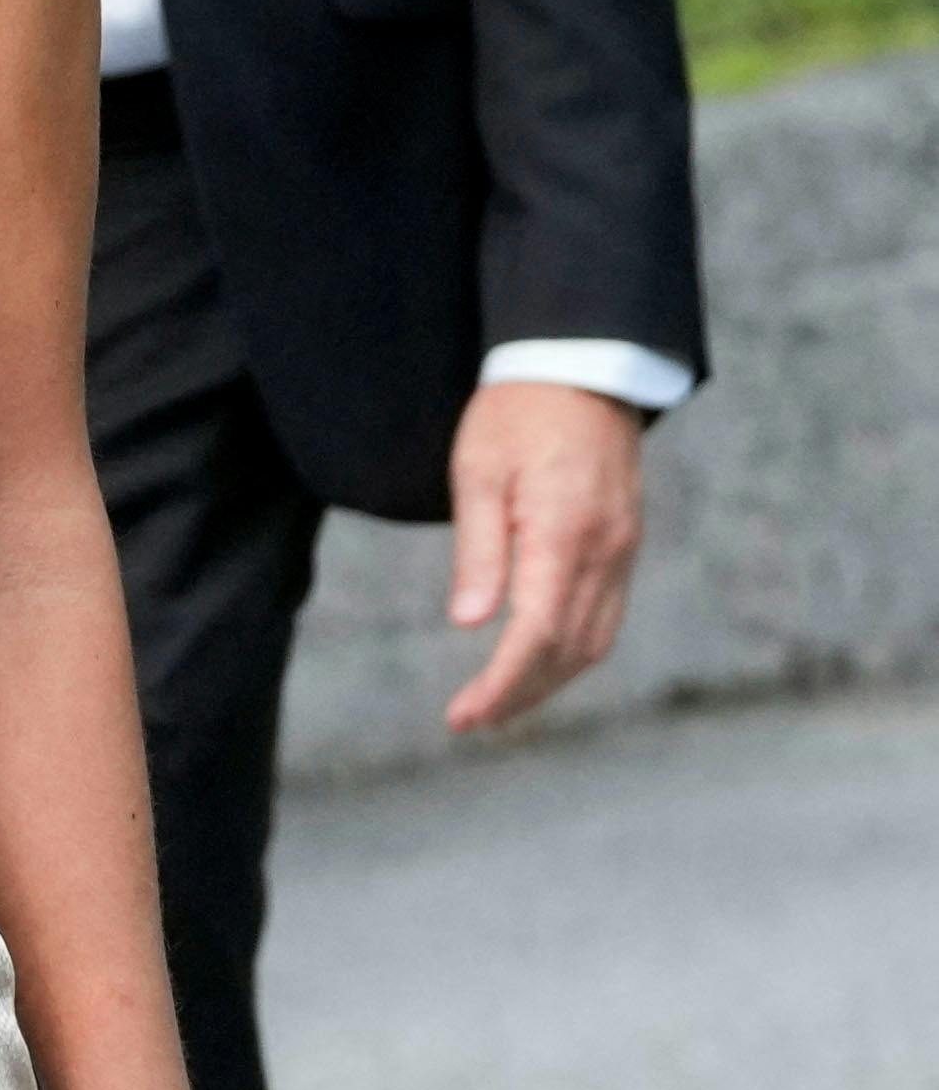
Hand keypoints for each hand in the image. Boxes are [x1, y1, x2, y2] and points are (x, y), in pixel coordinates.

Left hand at [441, 378, 647, 733]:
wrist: (581, 369)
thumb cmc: (515, 416)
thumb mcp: (477, 474)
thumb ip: (478, 551)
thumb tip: (471, 623)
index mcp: (564, 532)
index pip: (537, 632)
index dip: (502, 683)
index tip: (464, 716)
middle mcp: (605, 549)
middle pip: (569, 649)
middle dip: (521, 693)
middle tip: (469, 721)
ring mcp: (623, 548)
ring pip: (594, 640)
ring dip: (549, 680)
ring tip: (497, 704)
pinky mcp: (624, 544)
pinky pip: (606, 615)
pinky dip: (572, 650)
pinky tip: (537, 662)